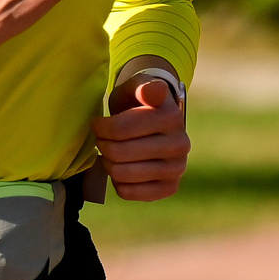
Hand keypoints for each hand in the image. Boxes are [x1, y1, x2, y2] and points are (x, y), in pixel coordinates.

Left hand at [92, 69, 188, 201]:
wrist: (156, 124)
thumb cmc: (138, 104)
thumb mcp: (136, 87)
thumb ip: (142, 86)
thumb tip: (154, 91)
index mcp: (171, 117)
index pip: (120, 129)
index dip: (101, 127)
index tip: (98, 123)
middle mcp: (180, 144)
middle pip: (119, 153)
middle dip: (102, 145)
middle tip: (102, 139)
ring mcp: (177, 168)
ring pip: (122, 174)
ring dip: (108, 164)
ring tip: (110, 153)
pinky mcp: (170, 187)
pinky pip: (130, 193)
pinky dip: (118, 183)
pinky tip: (122, 169)